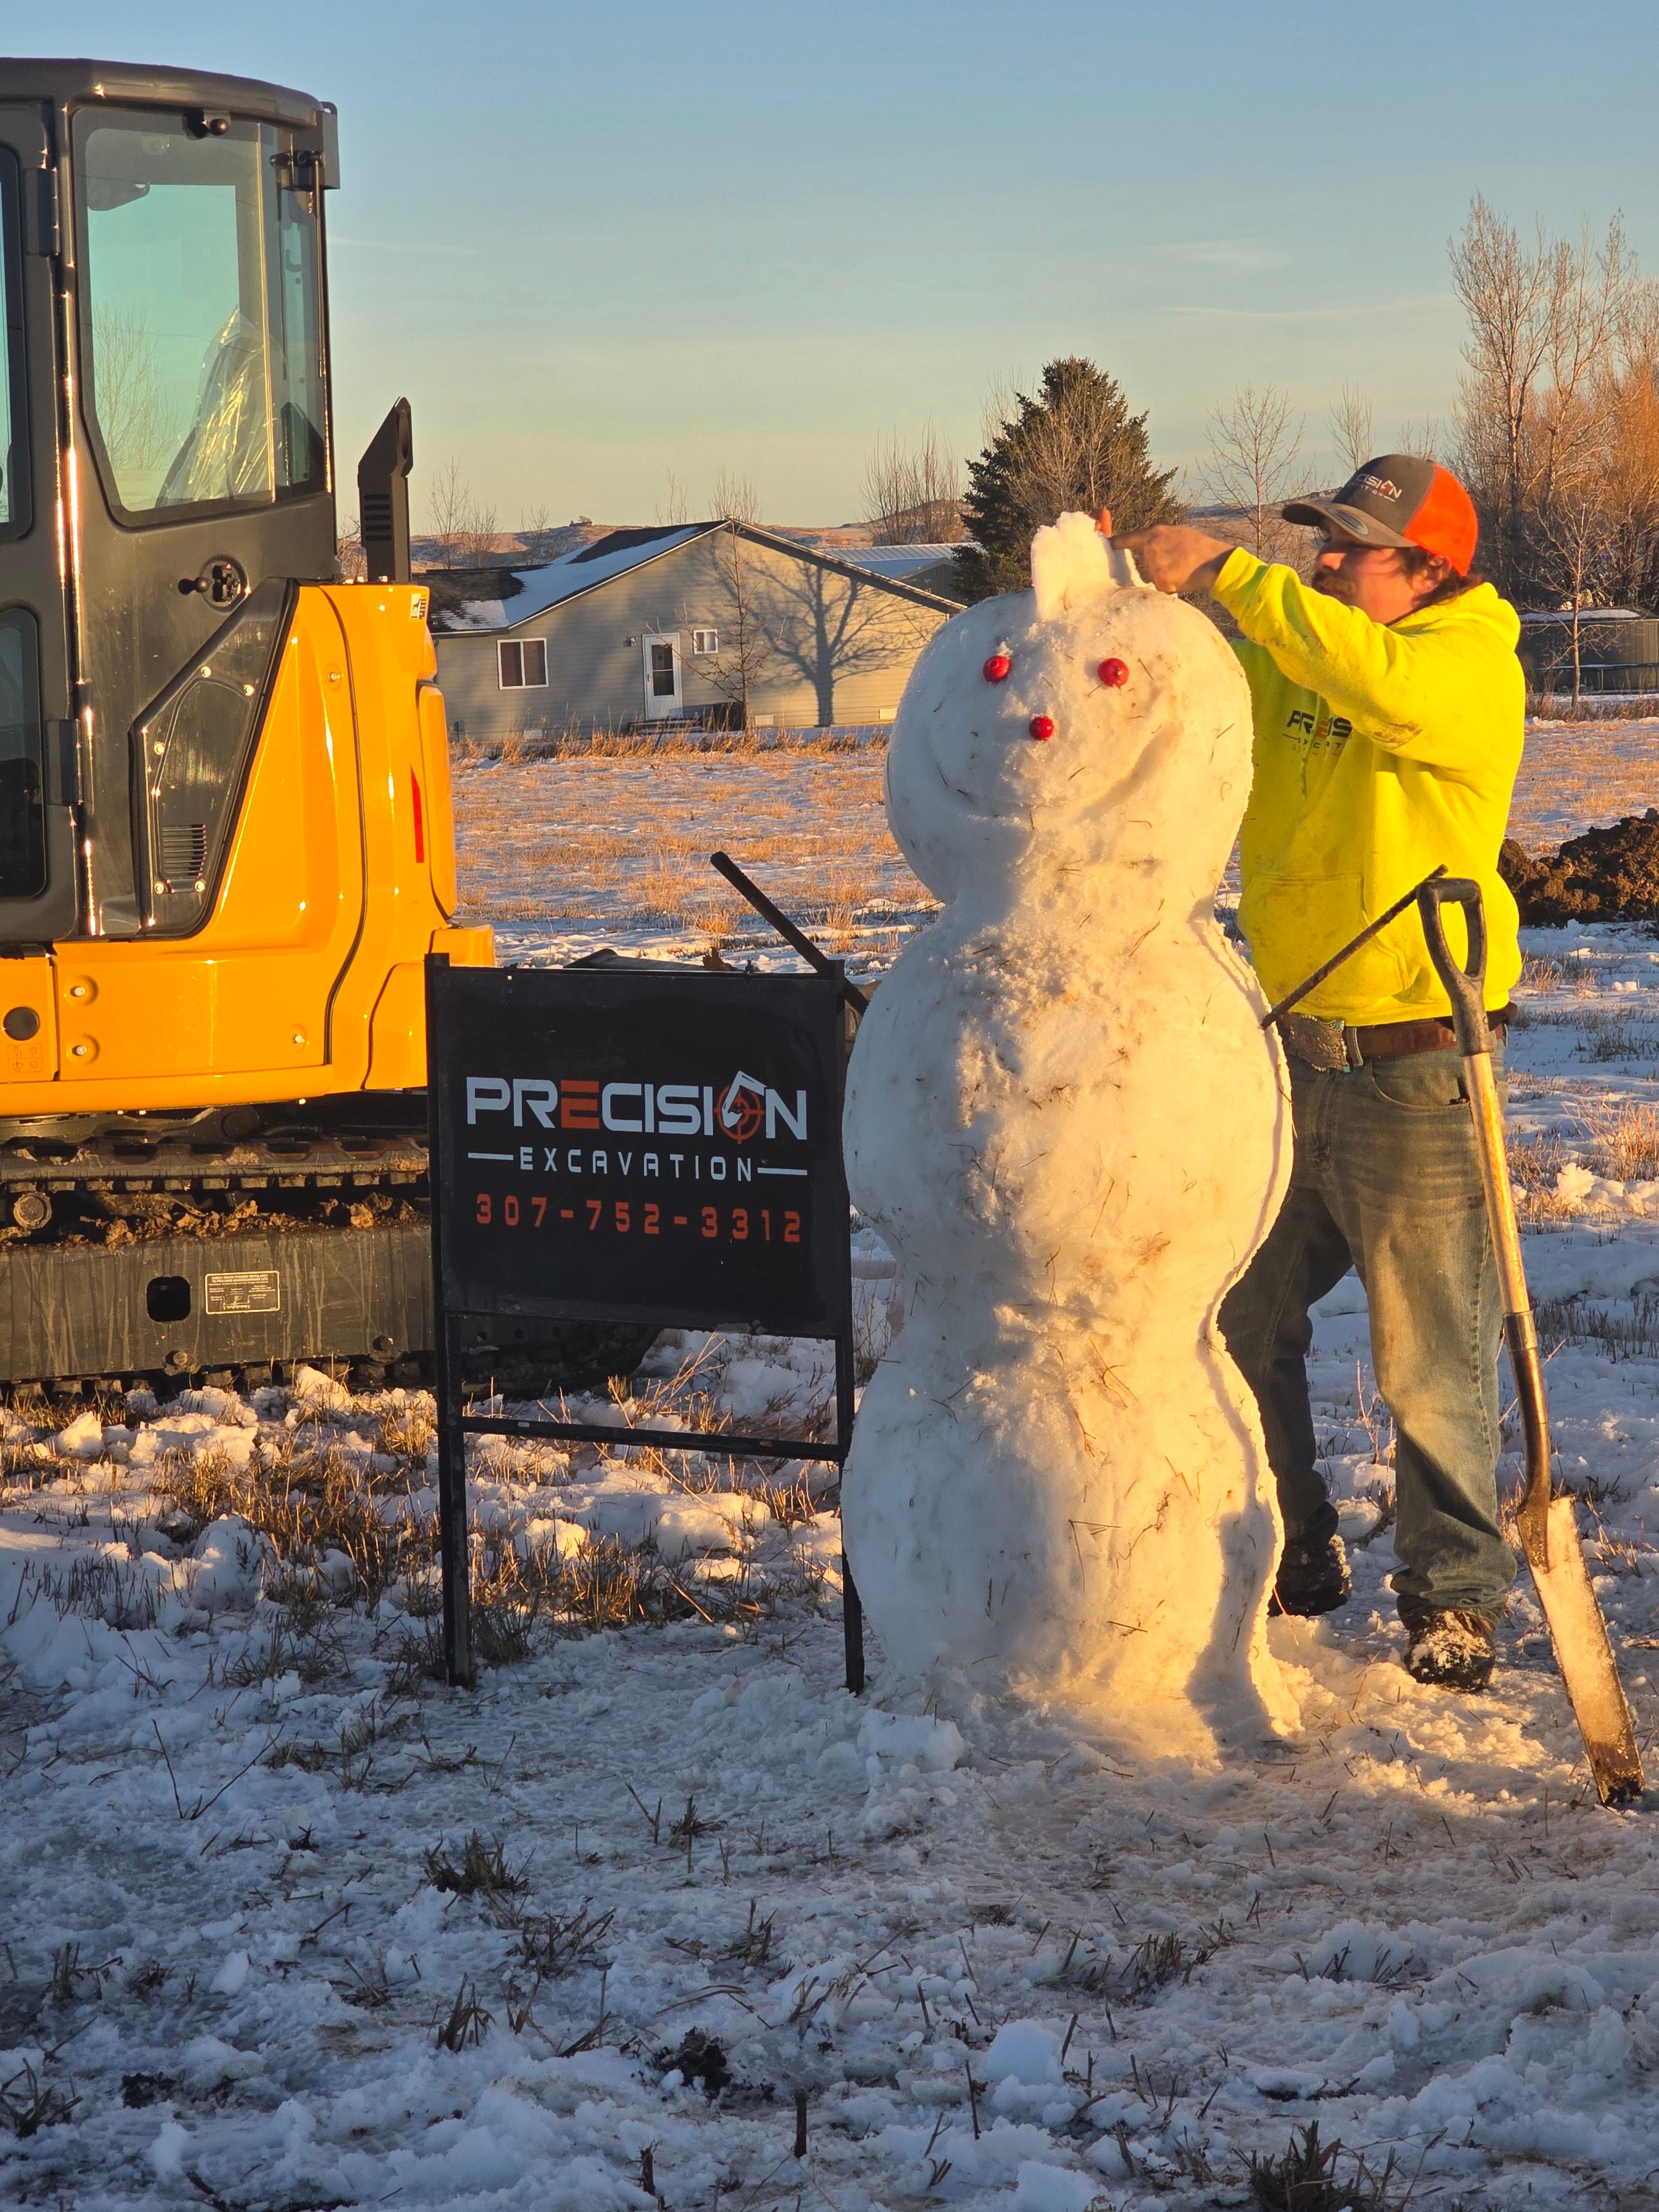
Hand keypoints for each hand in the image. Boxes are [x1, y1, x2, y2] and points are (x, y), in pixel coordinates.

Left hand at [1105, 522, 1234, 595]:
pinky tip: (1183, 578)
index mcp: (1156, 533)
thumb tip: (1150, 547)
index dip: (1117, 542)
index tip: (1108, 544)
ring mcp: (1155, 563)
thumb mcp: (1179, 534)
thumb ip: (1162, 539)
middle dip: (1160, 567)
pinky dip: (1171, 587)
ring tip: (1183, 569)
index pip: (1130, 538)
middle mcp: (1152, 547)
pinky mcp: (1160, 579)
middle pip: (1147, 564)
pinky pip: (1161, 587)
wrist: (1216, 561)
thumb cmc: (1201, 548)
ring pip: (1154, 577)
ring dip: (1166, 577)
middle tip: (1180, 563)